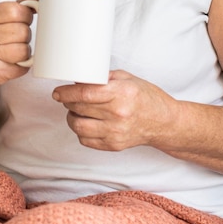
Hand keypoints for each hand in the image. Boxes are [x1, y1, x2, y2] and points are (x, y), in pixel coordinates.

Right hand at [0, 0, 37, 85]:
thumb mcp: (3, 16)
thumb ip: (22, 4)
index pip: (17, 10)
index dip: (26, 16)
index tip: (21, 21)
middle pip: (23, 31)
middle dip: (25, 35)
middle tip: (15, 39)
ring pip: (25, 49)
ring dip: (25, 51)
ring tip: (13, 51)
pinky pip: (22, 65)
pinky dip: (22, 65)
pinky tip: (11, 62)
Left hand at [52, 70, 174, 151]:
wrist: (164, 122)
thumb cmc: (148, 98)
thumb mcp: (128, 79)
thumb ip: (104, 78)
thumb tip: (80, 78)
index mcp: (121, 93)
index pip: (85, 93)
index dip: (66, 92)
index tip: (58, 92)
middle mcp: (118, 114)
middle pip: (79, 108)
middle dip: (68, 101)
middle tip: (66, 97)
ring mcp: (115, 132)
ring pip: (78, 126)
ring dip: (72, 117)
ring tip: (76, 110)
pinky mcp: (113, 146)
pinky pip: (86, 140)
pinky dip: (81, 131)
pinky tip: (87, 122)